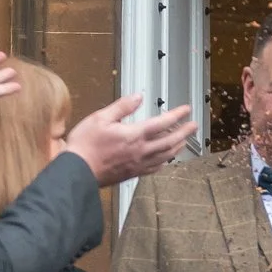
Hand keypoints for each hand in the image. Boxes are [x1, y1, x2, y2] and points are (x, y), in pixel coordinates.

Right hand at [63, 93, 195, 186]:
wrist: (77, 172)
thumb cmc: (85, 146)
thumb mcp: (100, 118)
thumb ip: (122, 107)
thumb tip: (137, 97)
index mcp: (134, 135)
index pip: (163, 123)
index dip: (177, 115)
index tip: (186, 110)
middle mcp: (141, 151)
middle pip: (170, 141)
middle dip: (184, 132)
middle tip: (193, 126)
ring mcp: (138, 164)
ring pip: (166, 155)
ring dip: (178, 146)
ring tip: (184, 140)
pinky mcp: (133, 173)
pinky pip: (155, 168)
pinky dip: (165, 161)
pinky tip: (166, 159)